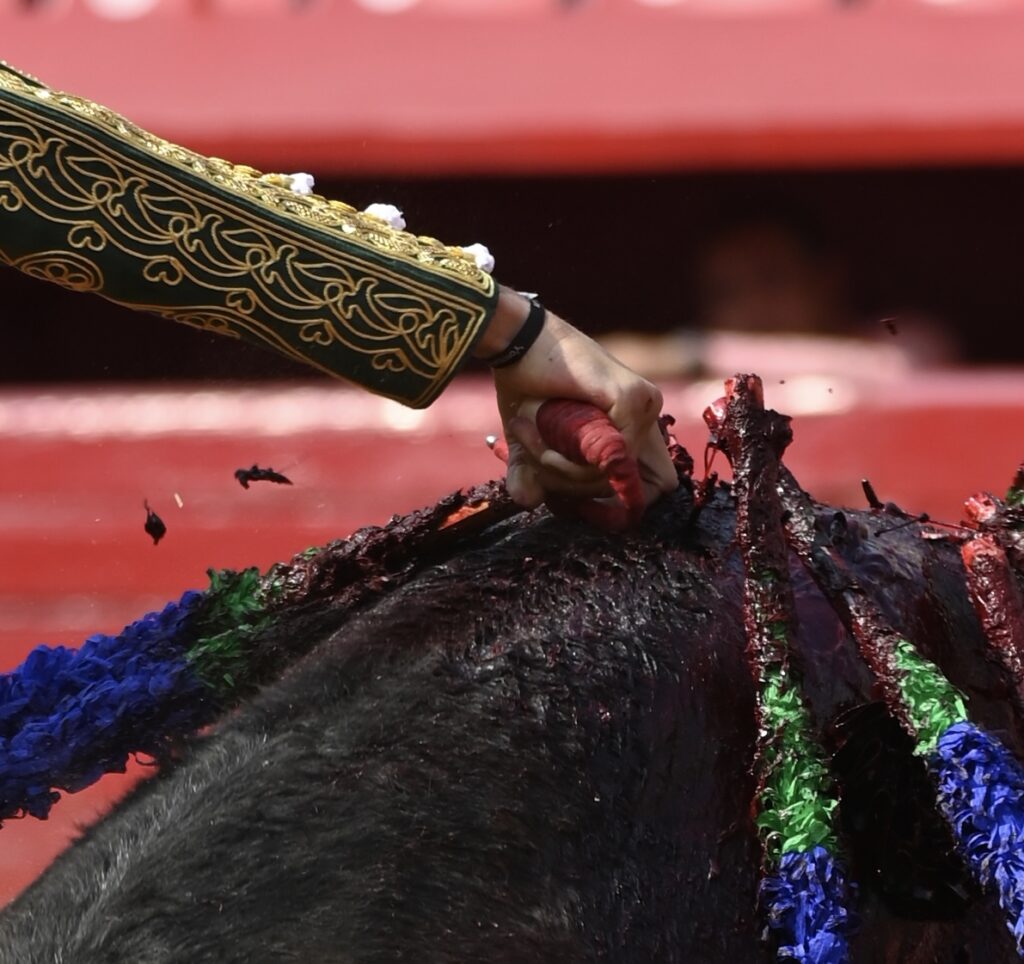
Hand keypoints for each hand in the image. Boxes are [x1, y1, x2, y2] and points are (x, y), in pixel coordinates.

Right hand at [479, 290, 678, 509]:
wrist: (515, 341)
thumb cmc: (525, 387)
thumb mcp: (531, 444)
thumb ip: (534, 476)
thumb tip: (529, 502)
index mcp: (630, 429)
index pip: (652, 487)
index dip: (614, 504)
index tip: (568, 498)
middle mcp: (645, 418)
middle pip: (625, 490)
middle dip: (573, 488)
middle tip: (535, 459)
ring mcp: (644, 406)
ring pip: (611, 476)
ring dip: (562, 469)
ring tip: (532, 433)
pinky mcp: (632, 399)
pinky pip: (608, 456)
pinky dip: (568, 453)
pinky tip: (542, 425)